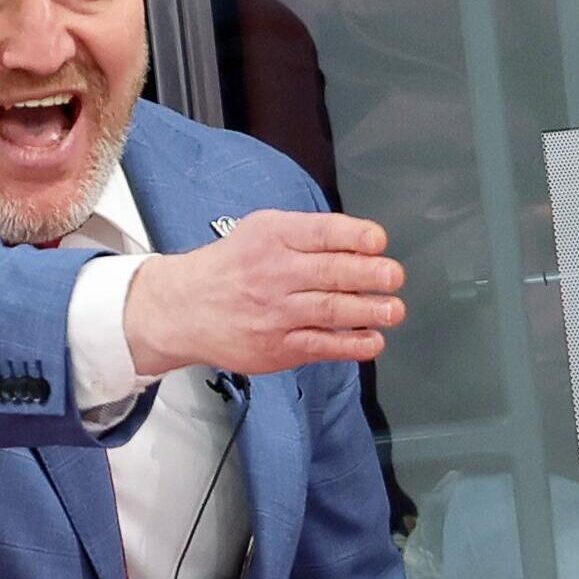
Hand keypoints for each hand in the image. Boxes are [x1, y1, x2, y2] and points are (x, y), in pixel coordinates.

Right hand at [123, 209, 404, 376]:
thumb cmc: (231, 266)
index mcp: (272, 237)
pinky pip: (321, 345)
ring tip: (393, 309)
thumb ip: (306, 235)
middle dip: (370, 274)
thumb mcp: (260, 231)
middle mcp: (274, 273)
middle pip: (330, 272)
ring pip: (330, 310)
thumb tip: (361, 244)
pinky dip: (351, 344)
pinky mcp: (276, 347)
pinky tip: (372, 340)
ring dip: (369, 311)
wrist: (184, 308)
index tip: (378, 241)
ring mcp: (275, 313)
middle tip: (394, 276)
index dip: (354, 236)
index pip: (320, 233)